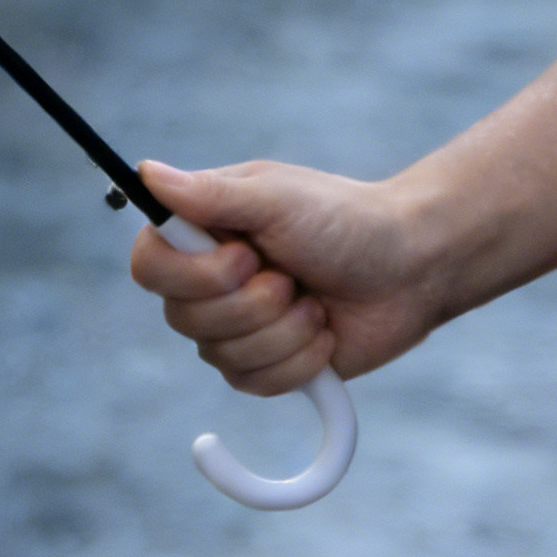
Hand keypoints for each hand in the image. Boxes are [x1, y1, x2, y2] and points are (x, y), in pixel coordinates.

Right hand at [130, 158, 438, 395]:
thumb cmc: (345, 219)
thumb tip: (144, 172)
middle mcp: (208, 281)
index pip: (148, 265)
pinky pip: (255, 384)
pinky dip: (298, 363)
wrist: (412, 267)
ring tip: (314, 303)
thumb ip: (209, 194)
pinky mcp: (268, 365)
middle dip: (251, 305)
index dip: (188, 275)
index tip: (242, 257)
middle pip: (183, 319)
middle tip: (291, 277)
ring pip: (222, 356)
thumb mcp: (276, 198)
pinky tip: (322, 334)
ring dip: (282, 332)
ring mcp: (237, 326)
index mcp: (200, 232)